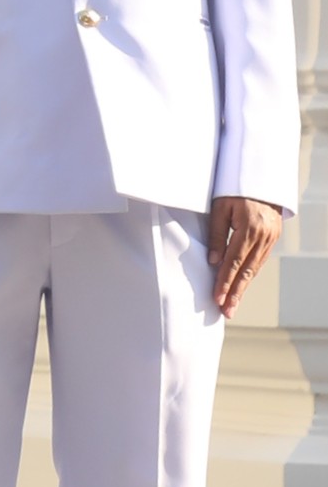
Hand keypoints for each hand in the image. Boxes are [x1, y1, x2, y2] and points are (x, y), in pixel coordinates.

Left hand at [208, 192, 280, 316]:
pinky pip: (260, 260)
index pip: (233, 261)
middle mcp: (263, 236)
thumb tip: (213, 261)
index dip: (224, 281)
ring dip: (243, 287)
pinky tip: (243, 284)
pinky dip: (251, 274)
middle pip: (247, 271)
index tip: (217, 298)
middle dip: (235, 293)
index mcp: (249, 228)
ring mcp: (270, 237)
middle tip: (226, 311)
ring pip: (255, 268)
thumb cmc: (235, 187)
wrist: (261, 174)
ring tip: (233, 304)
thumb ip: (217, 234)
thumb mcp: (220, 207)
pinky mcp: (273, 237)